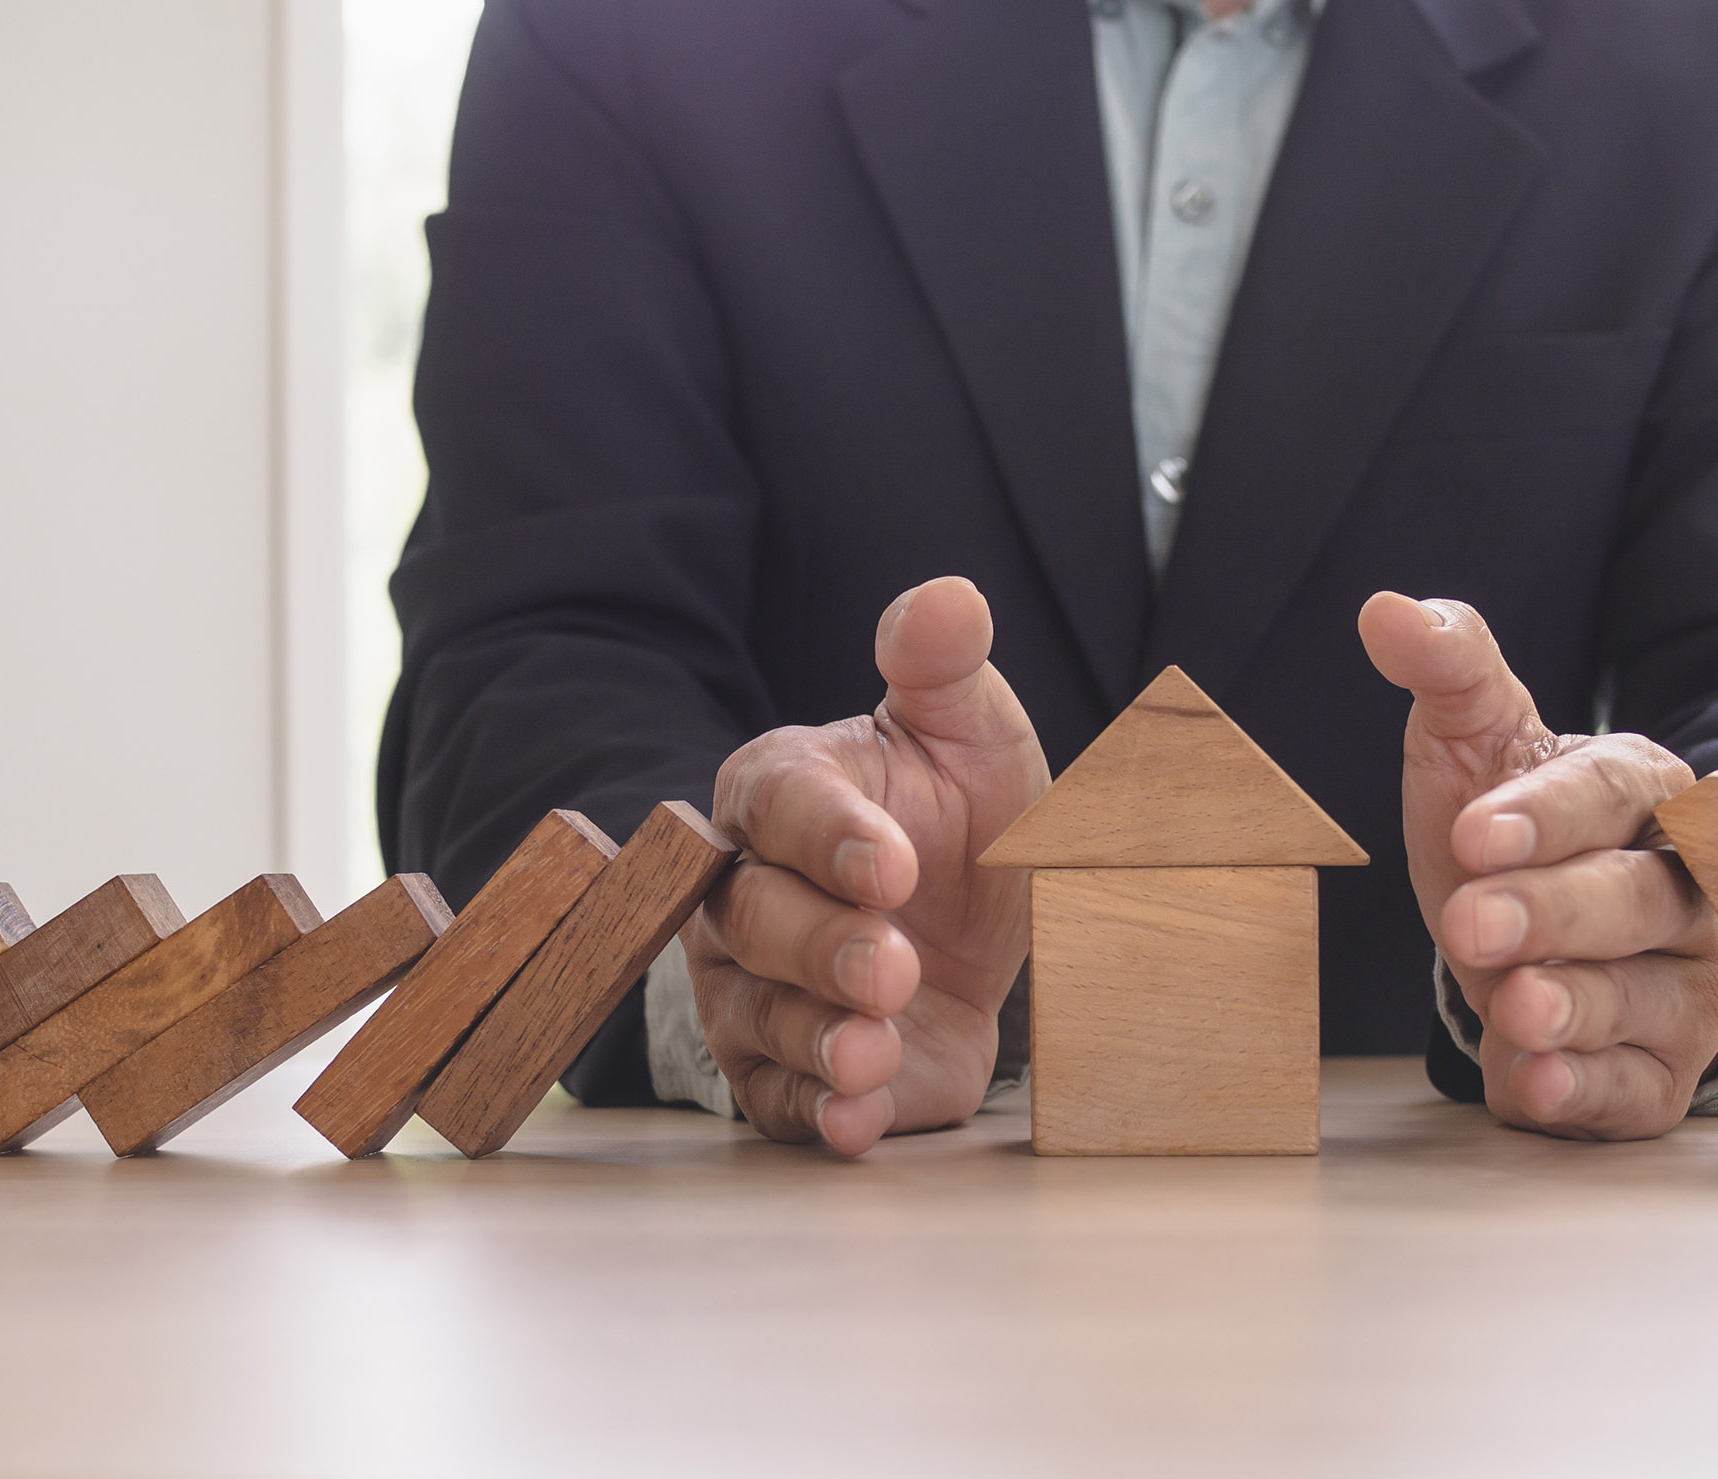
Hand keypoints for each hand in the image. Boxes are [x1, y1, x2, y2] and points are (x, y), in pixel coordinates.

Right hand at [685, 577, 1048, 1153]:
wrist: (972, 925)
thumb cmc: (954, 815)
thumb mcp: (970, 734)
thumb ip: (945, 669)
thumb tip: (949, 596)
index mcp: (780, 792)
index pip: (781, 807)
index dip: (830, 838)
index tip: (895, 864)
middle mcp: (745, 892)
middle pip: (755, 921)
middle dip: (822, 948)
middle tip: (892, 965)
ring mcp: (756, 988)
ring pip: (761, 1018)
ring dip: (820, 1038)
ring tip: (873, 1051)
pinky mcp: (788, 1071)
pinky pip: (781, 1101)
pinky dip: (818, 1115)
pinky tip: (857, 1121)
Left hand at [1357, 592, 1717, 1139]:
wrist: (1515, 934)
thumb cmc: (1501, 829)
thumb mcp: (1470, 741)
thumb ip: (1447, 668)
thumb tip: (1385, 612)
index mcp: (1648, 795)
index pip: (1611, 796)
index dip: (1547, 816)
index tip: (1470, 832)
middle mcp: (1687, 892)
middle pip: (1638, 899)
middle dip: (1553, 912)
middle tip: (1470, 923)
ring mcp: (1683, 986)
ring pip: (1644, 996)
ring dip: (1577, 1004)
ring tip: (1513, 1005)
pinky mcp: (1657, 1072)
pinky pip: (1636, 1087)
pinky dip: (1586, 1088)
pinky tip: (1536, 1081)